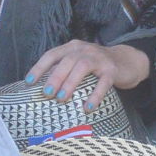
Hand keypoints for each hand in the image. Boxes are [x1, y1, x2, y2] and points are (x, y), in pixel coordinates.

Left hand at [25, 40, 150, 109]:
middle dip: (54, 77)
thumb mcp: (79, 62)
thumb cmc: (97, 66)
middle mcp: (84, 49)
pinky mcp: (112, 70)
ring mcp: (99, 58)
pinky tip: (87, 107)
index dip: (39, 68)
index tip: (28, 82)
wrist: (128, 60)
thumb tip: (41, 89)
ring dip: (70, 83)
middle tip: (46, 94)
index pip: (52, 54)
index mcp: (72, 47)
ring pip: (82, 67)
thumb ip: (64, 69)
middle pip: (66, 60)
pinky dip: (95, 95)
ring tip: (61, 99)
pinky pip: (103, 82)